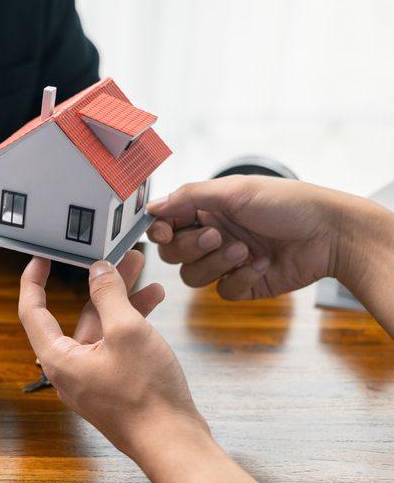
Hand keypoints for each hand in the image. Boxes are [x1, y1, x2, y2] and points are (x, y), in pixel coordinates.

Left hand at [17, 251, 208, 461]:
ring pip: (102, 329)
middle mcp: (69, 369)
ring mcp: (92, 379)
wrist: (174, 443)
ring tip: (145, 274)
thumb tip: (98, 271)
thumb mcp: (127, 331)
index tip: (41, 257)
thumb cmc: (146, 395)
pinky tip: (153, 303)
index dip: (33, 280)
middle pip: (77, 316)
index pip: (32, 311)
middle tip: (118, 257)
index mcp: (59, 358)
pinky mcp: (114, 385)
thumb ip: (109, 295)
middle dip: (100, 284)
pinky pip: (116, 345)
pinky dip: (131, 323)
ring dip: (122, 301)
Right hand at [145, 176, 358, 299]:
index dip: (161, 231)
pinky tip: (263, 263)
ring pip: (193, 276)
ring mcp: (226, 262)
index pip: (166, 225)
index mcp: (207, 210)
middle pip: (173, 254)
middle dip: (192, 247)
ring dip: (217, 263)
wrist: (330, 234)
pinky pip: (223, 291)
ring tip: (246, 250)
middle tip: (217, 235)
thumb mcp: (234, 191)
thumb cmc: (287, 204)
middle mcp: (212, 236)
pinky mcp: (243, 284)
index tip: (165, 231)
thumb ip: (188, 197)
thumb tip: (151, 206)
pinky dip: (241, 279)